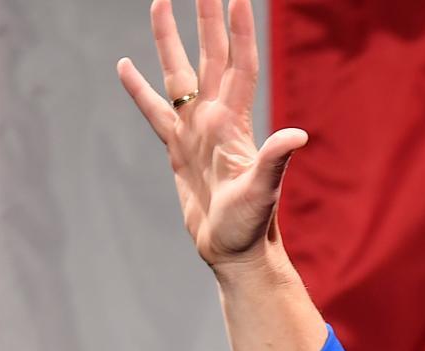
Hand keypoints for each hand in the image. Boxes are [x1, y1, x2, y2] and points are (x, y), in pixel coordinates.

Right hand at [117, 0, 306, 270]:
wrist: (234, 252)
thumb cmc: (252, 226)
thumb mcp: (261, 192)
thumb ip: (274, 160)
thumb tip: (299, 135)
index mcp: (234, 123)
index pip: (238, 65)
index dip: (238, 31)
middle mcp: (215, 120)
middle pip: (208, 57)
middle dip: (205, 19)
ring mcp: (195, 132)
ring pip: (178, 75)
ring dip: (169, 40)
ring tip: (158, 3)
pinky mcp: (178, 150)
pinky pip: (155, 111)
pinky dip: (139, 89)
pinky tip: (126, 66)